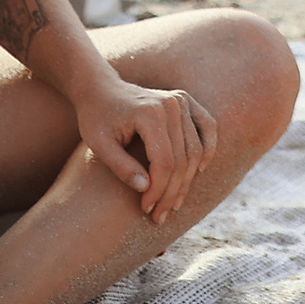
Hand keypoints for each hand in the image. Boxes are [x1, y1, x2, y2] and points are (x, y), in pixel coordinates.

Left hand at [73, 70, 218, 223]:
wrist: (100, 89)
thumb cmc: (96, 118)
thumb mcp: (99, 144)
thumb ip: (121, 166)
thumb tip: (145, 189)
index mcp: (149, 113)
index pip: (164, 161)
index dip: (158, 190)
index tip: (146, 208)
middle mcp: (171, 104)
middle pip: (182, 159)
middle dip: (172, 192)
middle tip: (160, 215)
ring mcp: (181, 100)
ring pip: (196, 150)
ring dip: (188, 181)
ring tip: (174, 203)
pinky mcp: (186, 101)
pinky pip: (208, 127)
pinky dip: (208, 150)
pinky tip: (199, 171)